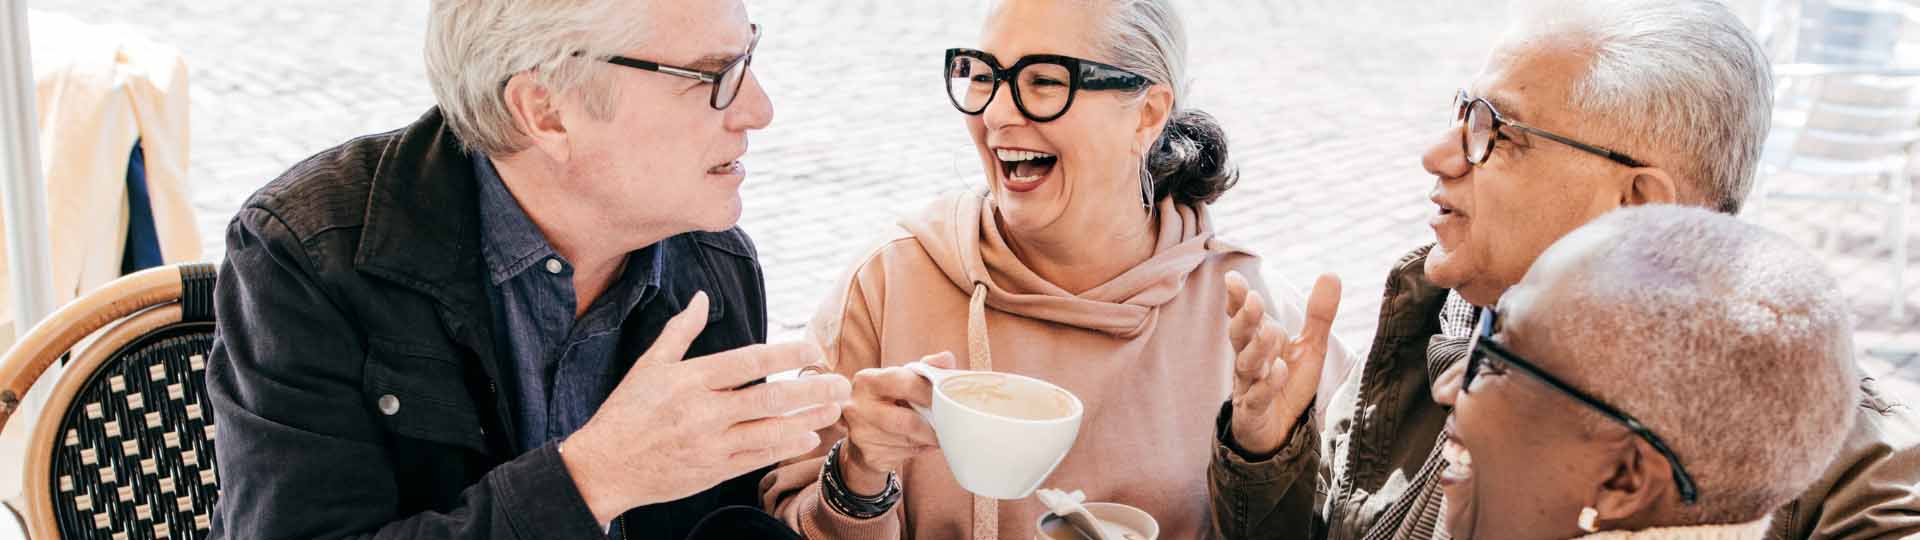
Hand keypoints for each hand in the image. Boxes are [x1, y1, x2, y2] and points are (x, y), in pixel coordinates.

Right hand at [560, 292, 852, 523]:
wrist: (604, 467)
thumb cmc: (626, 412)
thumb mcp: (648, 366)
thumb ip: (679, 331)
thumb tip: (700, 297)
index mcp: (690, 379)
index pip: (749, 360)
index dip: (786, 353)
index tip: (813, 349)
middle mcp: (704, 411)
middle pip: (770, 397)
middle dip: (812, 388)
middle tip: (841, 381)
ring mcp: (711, 444)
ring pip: (771, 430)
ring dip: (808, 419)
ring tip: (834, 409)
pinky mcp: (713, 471)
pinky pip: (758, 458)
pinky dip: (785, 447)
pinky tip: (808, 437)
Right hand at [839, 351, 956, 494]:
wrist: (862, 432)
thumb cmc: (889, 399)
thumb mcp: (903, 379)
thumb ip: (925, 368)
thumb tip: (947, 358)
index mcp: (867, 380)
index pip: (906, 384)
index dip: (931, 394)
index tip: (946, 401)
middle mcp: (857, 407)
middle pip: (908, 422)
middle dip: (932, 427)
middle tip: (946, 427)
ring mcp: (860, 433)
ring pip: (908, 441)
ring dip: (926, 440)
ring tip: (932, 433)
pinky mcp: (868, 455)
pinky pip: (903, 456)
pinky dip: (917, 450)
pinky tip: (917, 443)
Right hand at [1224, 271, 1340, 456]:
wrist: (1278, 432)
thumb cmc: (1288, 383)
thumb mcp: (1309, 347)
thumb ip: (1318, 314)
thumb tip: (1331, 274)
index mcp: (1257, 341)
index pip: (1242, 316)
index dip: (1236, 298)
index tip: (1232, 278)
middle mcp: (1248, 360)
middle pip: (1240, 335)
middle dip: (1245, 317)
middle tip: (1255, 300)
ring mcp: (1248, 386)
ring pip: (1246, 364)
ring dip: (1257, 347)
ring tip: (1272, 332)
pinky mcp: (1254, 412)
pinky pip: (1256, 397)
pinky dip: (1266, 384)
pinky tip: (1278, 371)